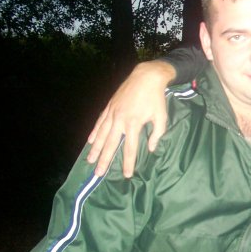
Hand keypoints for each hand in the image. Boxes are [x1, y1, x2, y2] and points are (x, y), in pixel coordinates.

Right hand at [87, 60, 175, 176]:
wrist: (146, 77)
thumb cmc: (156, 98)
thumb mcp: (161, 117)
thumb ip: (157, 134)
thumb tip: (150, 148)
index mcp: (134, 124)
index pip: (130, 148)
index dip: (128, 162)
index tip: (126, 174)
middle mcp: (120, 120)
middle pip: (111, 144)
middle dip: (104, 160)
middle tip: (98, 173)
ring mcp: (113, 113)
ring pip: (101, 134)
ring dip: (95, 149)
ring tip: (89, 161)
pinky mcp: (109, 106)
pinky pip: (100, 122)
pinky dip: (94, 132)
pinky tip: (90, 142)